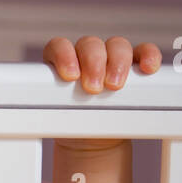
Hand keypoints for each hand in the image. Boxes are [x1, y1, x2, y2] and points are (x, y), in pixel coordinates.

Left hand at [42, 36, 161, 150]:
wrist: (90, 137)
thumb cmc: (70, 123)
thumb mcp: (56, 115)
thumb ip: (50, 107)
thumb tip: (33, 116)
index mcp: (62, 60)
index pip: (60, 46)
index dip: (64, 56)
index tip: (70, 76)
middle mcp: (86, 54)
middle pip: (90, 45)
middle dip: (93, 63)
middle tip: (93, 88)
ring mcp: (111, 57)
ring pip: (117, 45)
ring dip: (117, 63)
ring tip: (114, 87)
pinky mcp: (135, 65)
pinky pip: (144, 52)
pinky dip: (148, 56)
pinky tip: (147, 69)